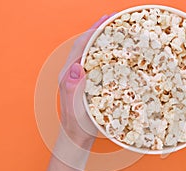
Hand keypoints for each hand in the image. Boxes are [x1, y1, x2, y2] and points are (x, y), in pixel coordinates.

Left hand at [58, 15, 110, 148]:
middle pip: (85, 45)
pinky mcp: (88, 82)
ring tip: (116, 29)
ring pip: (91, 52)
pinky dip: (106, 53)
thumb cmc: (76, 125)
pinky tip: (116, 52)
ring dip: (102, 39)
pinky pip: (97, 62)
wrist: (76, 136)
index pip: (80, 47)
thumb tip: (75, 67)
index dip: (92, 32)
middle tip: (114, 18)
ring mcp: (81, 77)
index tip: (106, 20)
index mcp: (69, 75)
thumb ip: (71, 88)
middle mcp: (73, 72)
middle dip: (98, 30)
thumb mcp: (74, 108)